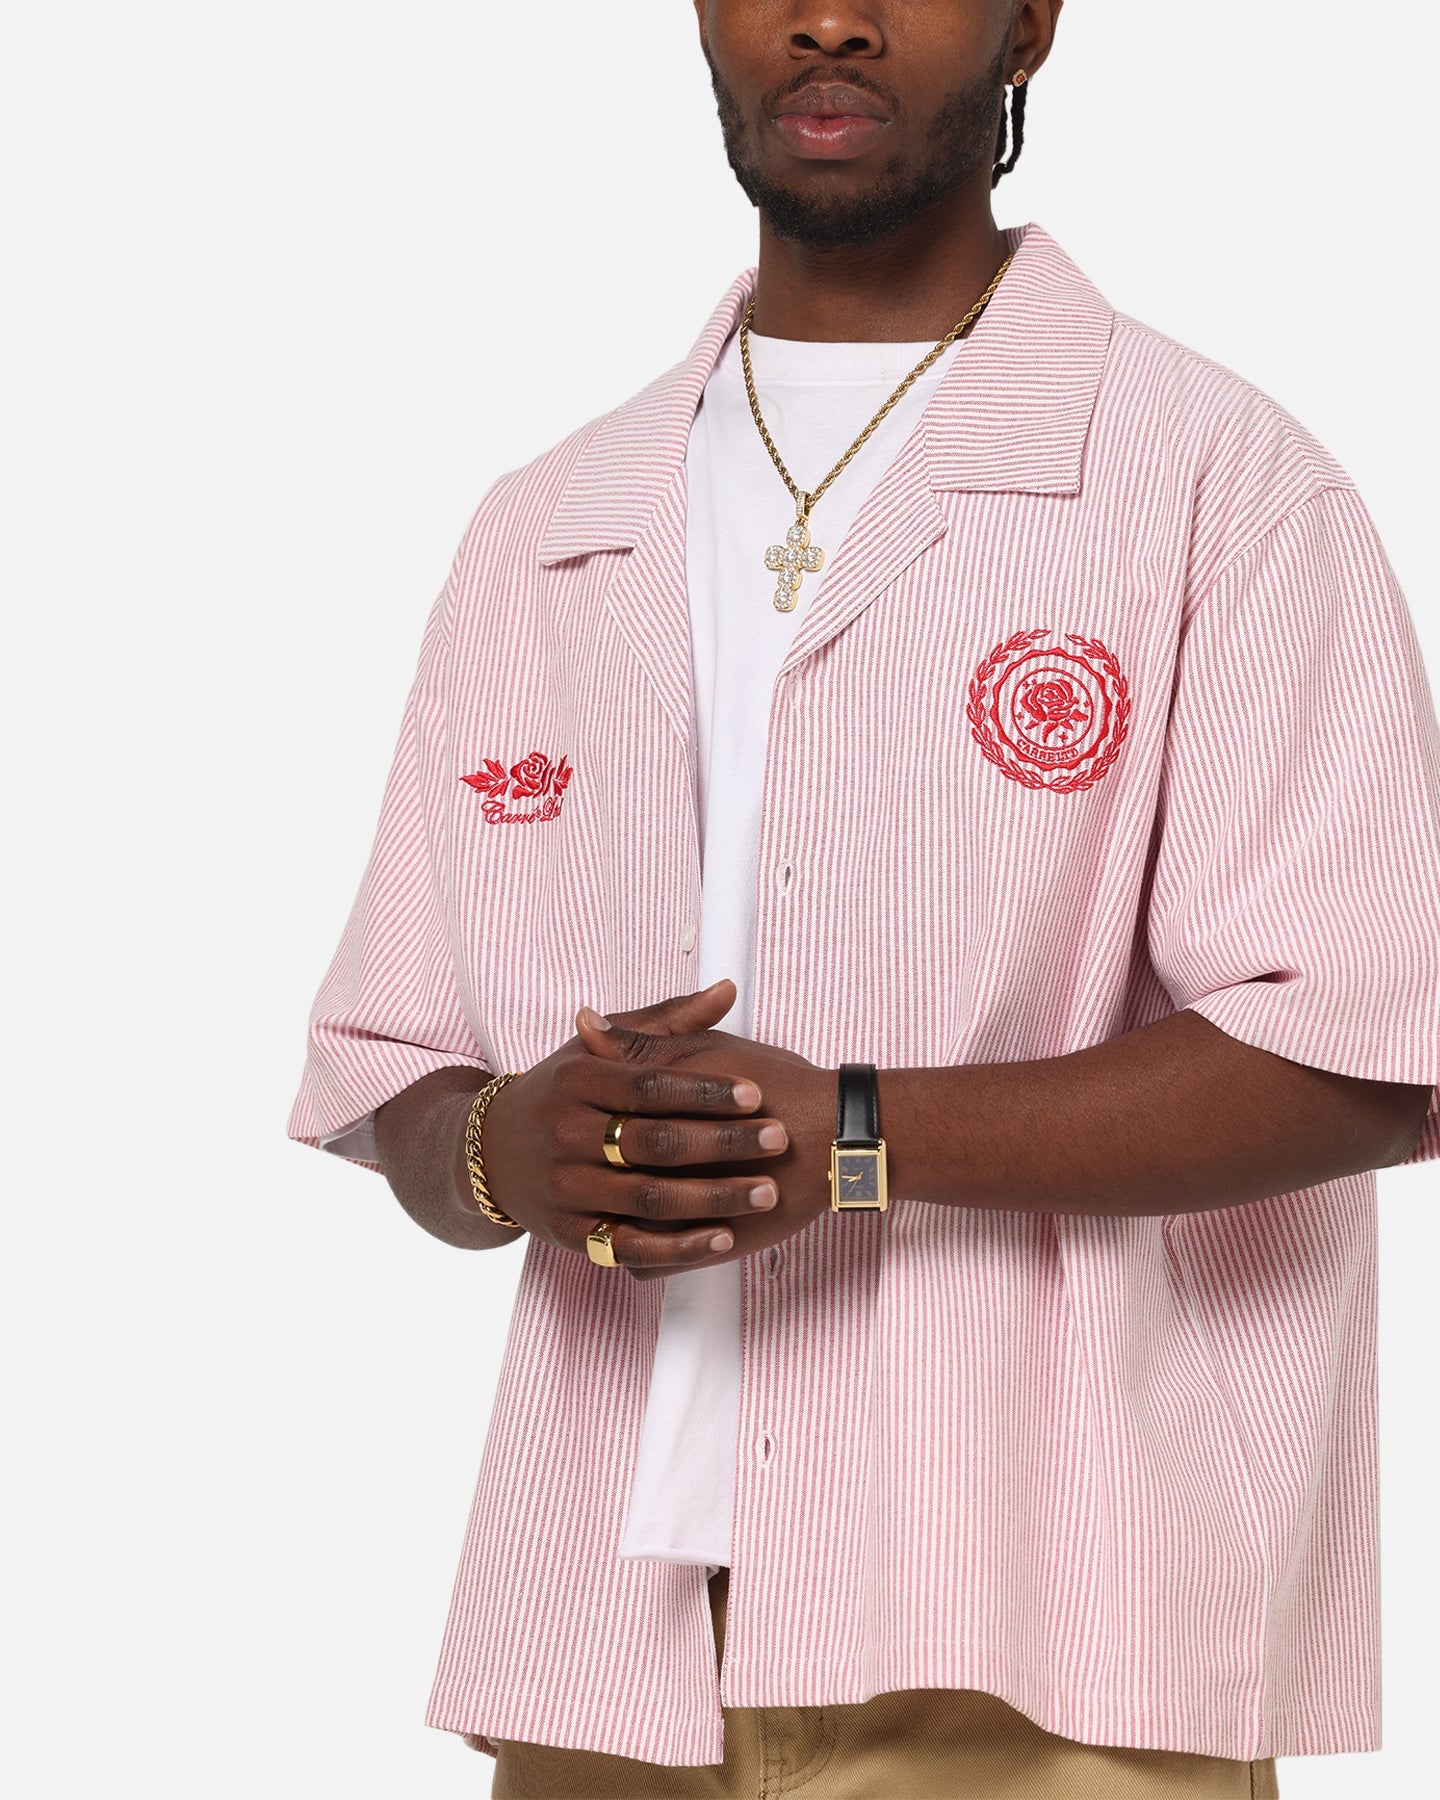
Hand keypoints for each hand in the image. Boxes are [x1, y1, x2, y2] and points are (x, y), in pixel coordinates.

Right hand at [477, 979, 803, 1275]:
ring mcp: (564, 1189)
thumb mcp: (598, 1051)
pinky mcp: (569, 1234)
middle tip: (778, 1139)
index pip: (649, 1085)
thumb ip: (664, 1024)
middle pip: (654, 1142)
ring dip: (714, 1199)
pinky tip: (723, 1239)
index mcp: (576, 1081)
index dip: (705, 1091)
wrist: (491, 1154)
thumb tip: (727, 989)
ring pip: (648, 1198)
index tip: (757, 1094)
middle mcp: (564, 1134)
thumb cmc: (563, 1094)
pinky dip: (677, 1248)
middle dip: (723, 1143)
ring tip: (767, 1193)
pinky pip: (628, 1247)